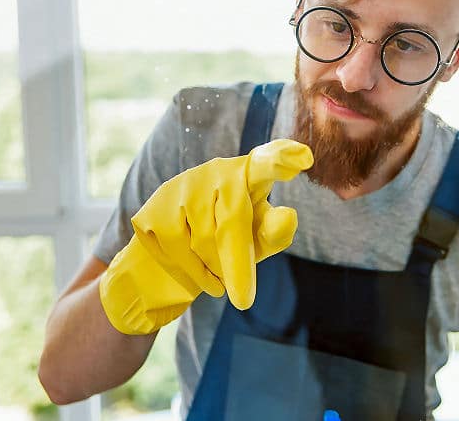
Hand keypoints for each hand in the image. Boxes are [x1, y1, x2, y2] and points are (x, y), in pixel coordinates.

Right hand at [99, 139, 312, 333]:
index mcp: (250, 176)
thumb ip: (275, 231)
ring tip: (217, 271)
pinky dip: (191, 273)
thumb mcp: (258, 242)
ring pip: (204, 239)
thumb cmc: (229, 243)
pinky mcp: (154, 208)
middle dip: (238, 264)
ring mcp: (182, 186)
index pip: (266, 163)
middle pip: (233, 219)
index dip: (281, 159)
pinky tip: (196, 273)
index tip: (303, 157)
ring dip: (214, 268)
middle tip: (243, 300)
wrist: (173, 260)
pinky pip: (177, 249)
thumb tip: (288, 215)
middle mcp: (217, 171)